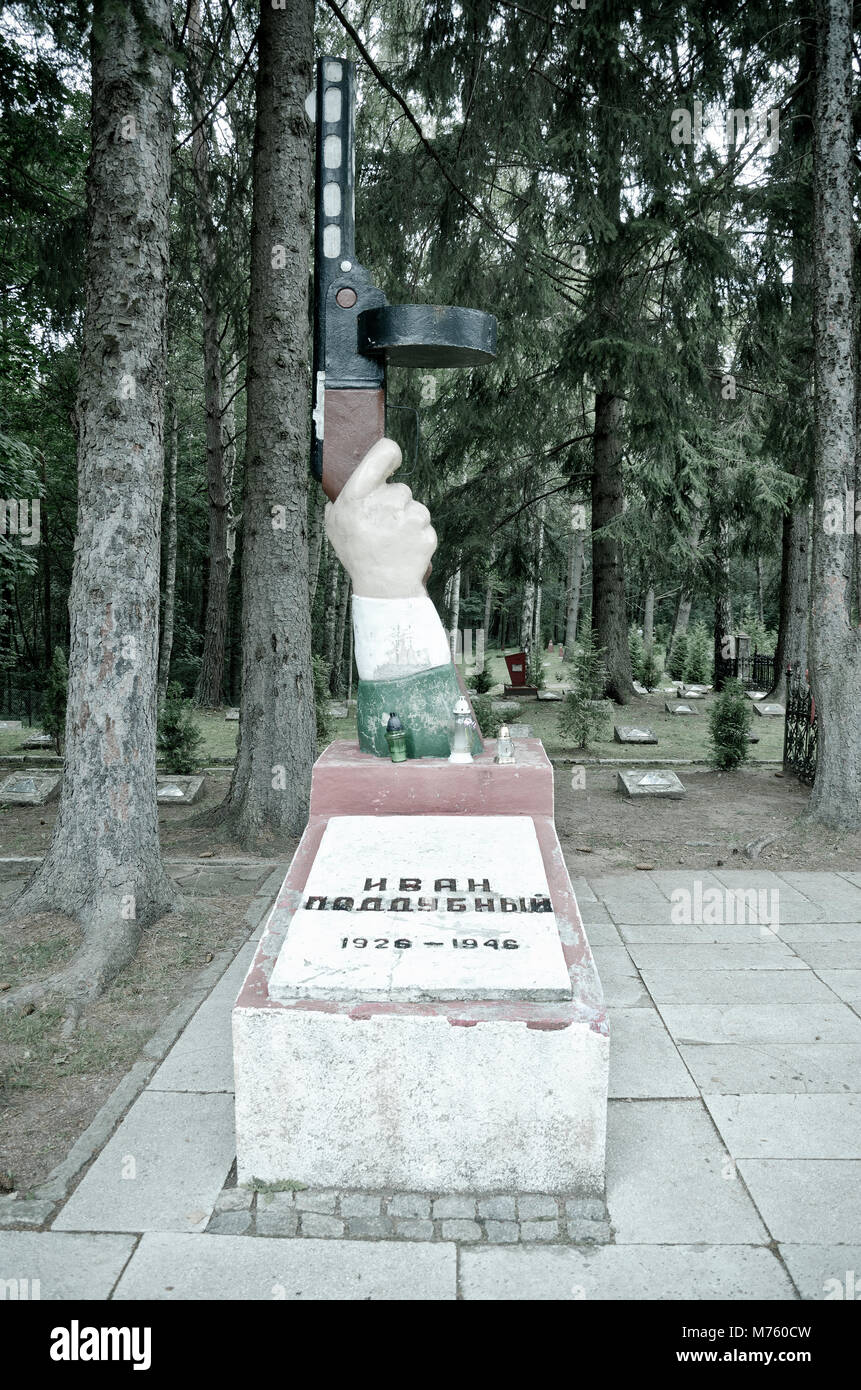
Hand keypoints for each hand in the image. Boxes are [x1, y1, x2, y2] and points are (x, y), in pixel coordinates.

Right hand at [324, 437, 436, 597]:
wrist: (383, 588)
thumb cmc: (357, 553)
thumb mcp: (335, 525)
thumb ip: (341, 500)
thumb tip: (352, 481)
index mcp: (358, 496)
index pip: (384, 452)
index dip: (390, 454)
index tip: (393, 461)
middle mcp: (385, 502)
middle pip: (401, 488)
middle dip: (395, 503)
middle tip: (383, 526)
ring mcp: (409, 517)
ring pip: (416, 507)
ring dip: (408, 520)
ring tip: (394, 541)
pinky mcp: (426, 532)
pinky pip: (425, 526)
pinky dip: (418, 536)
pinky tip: (405, 549)